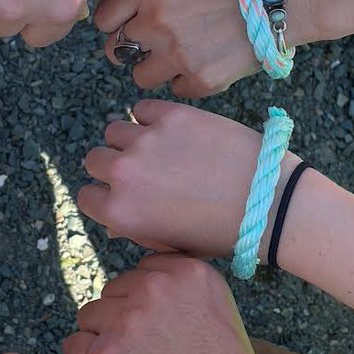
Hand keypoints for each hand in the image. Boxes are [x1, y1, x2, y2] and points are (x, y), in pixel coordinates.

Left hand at [62, 254, 271, 353]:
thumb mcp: (221, 322)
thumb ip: (183, 299)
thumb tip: (142, 289)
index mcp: (191, 274)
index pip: (143, 272)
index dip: (145, 305)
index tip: (158, 333)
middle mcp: (157, 289)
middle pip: (113, 292)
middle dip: (121, 321)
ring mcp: (127, 321)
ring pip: (89, 317)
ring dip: (102, 342)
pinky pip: (73, 348)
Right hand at [78, 100, 302, 257]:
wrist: (267, 202)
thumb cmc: (222, 233)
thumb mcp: (172, 245)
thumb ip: (136, 231)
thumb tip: (114, 222)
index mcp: (120, 211)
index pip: (86, 195)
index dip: (104, 195)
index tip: (123, 194)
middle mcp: (123, 174)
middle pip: (95, 159)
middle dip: (113, 165)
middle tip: (142, 171)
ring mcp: (145, 141)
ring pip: (115, 130)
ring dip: (130, 140)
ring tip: (158, 149)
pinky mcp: (171, 115)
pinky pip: (142, 108)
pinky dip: (151, 117)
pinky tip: (171, 130)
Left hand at [94, 0, 311, 96]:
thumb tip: (121, 13)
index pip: (104, 20)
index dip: (116, 24)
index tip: (130, 25)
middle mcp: (155, 20)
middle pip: (116, 51)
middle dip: (133, 48)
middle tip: (156, 43)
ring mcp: (176, 52)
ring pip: (140, 77)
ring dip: (155, 69)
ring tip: (181, 54)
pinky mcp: (200, 78)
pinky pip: (175, 89)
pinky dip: (187, 80)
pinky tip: (207, 60)